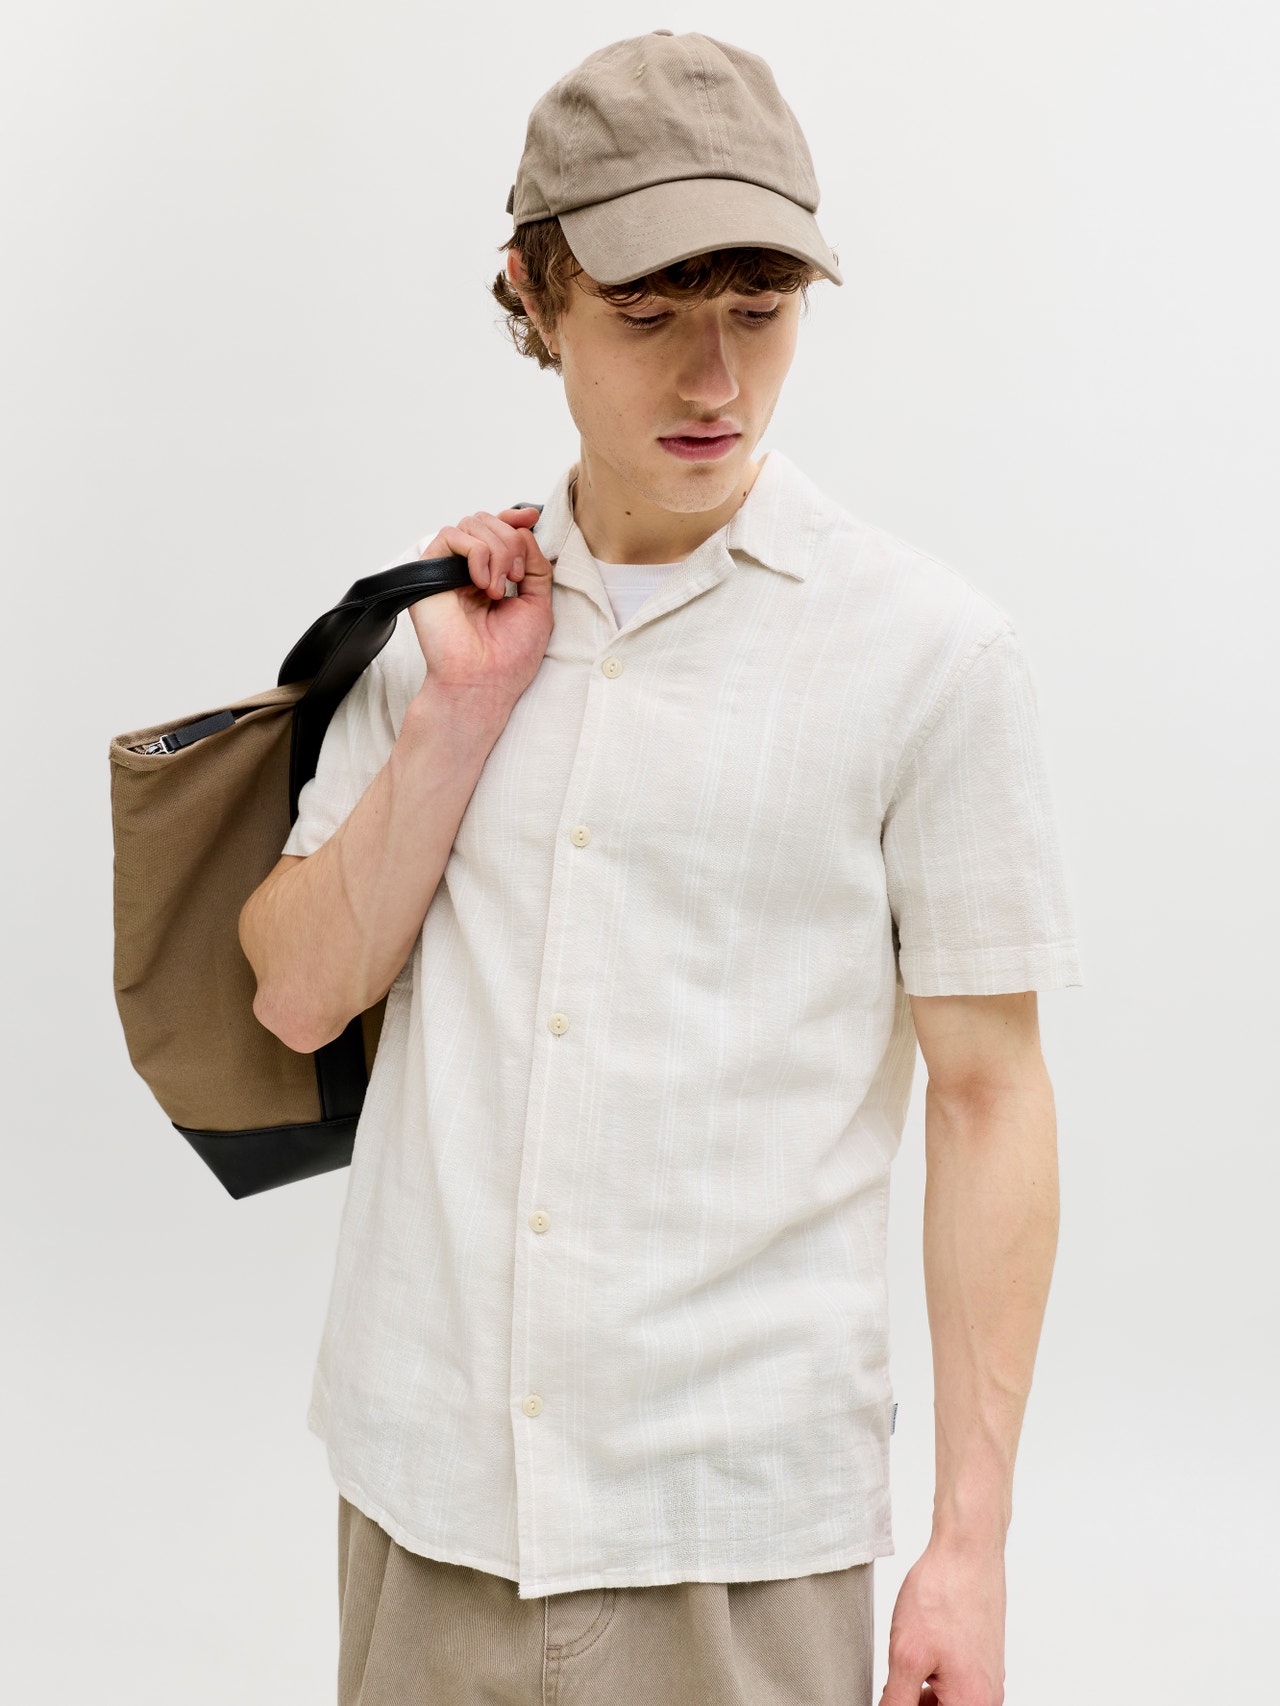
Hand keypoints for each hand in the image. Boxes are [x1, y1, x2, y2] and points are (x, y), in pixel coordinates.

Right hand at [408, 506, 554, 705]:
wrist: (484, 681)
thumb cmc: (509, 656)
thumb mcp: (538, 602)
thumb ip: (535, 564)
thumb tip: (525, 529)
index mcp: (490, 576)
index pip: (497, 530)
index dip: (513, 518)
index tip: (531, 518)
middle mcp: (466, 571)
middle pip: (487, 521)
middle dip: (510, 541)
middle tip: (514, 578)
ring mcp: (447, 571)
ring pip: (471, 524)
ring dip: (496, 550)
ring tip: (497, 588)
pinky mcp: (428, 573)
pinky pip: (450, 535)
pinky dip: (475, 553)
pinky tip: (480, 584)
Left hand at [877, 1540, 1005, 1705]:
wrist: (967, 1550)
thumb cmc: (943, 1594)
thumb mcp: (906, 1656)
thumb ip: (896, 1700)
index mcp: (971, 1704)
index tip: (891, 1694)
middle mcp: (987, 1697)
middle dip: (914, 1701)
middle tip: (893, 1681)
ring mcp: (988, 1677)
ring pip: (948, 1701)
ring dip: (922, 1694)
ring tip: (904, 1666)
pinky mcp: (983, 1660)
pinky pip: (956, 1684)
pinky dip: (934, 1679)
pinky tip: (918, 1658)